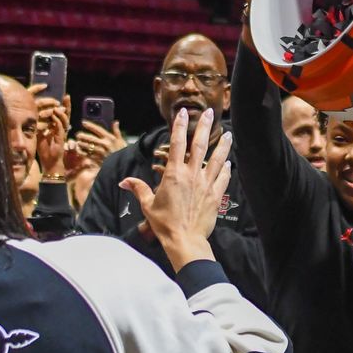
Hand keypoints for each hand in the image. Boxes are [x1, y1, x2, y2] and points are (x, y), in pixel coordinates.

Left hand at [29, 85, 69, 177]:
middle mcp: (61, 129)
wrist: (49, 162)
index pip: (60, 114)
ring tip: (57, 106)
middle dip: (66, 105)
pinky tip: (54, 115)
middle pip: (66, 114)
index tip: (61, 96)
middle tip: (67, 96)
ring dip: (61, 112)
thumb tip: (32, 115)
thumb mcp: (39, 134)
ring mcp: (62, 133)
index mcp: (56, 127)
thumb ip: (39, 125)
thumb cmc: (44, 149)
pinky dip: (58, 121)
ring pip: (64, 120)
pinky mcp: (61, 138)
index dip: (61, 105)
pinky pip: (61, 127)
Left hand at [75, 119, 124, 162]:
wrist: (124, 164)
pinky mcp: (98, 159)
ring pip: (88, 146)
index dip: (90, 125)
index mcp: (110, 138)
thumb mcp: (121, 140)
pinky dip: (83, 152)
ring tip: (78, 142)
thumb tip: (116, 122)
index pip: (98, 129)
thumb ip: (117, 131)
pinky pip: (88, 155)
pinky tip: (80, 151)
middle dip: (82, 135)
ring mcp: (100, 152)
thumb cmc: (122, 151)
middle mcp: (104, 144)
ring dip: (81, 144)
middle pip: (90, 138)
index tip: (83, 122)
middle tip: (78, 134)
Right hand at [120, 108, 231, 269]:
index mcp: (173, 174)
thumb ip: (138, 189)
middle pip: (200, 145)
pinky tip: (229, 163)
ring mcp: (206, 184)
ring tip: (228, 133)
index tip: (184, 113)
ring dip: (223, 144)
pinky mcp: (216, 195)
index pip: (176, 144)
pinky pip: (223, 178)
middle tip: (210, 112)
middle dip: (204, 126)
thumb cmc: (164, 224)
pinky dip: (226, 169)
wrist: (184, 240)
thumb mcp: (147, 205)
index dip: (180, 126)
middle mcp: (191, 175)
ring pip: (216, 158)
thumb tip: (124, 182)